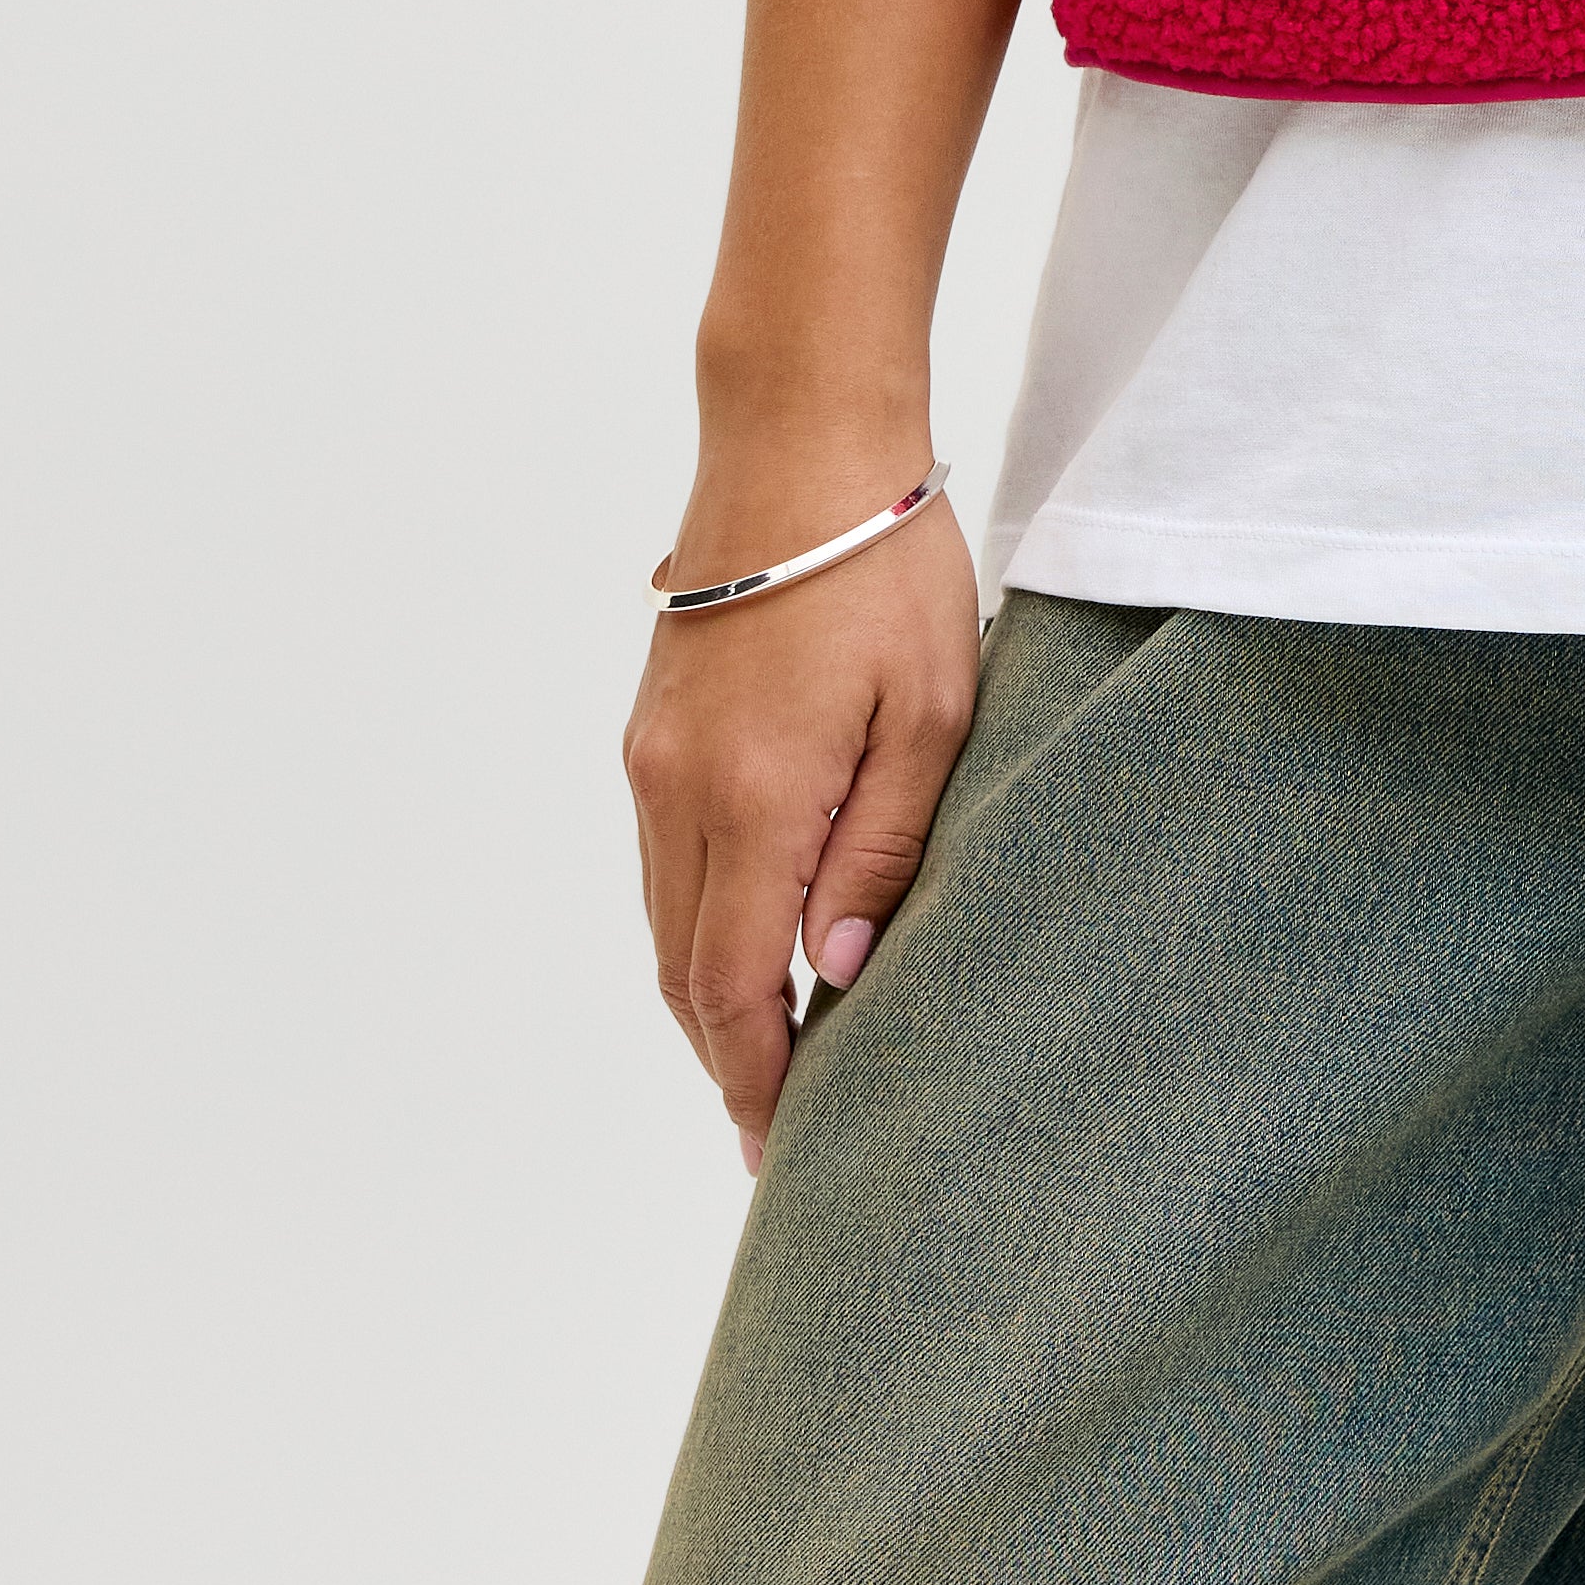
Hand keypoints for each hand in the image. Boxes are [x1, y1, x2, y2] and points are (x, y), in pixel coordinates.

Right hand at [623, 457, 980, 1168]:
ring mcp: (652, 756)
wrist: (801, 441)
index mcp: (752, 799)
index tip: (783, 1143)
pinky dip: (698, 917)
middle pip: (683, 969)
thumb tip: (831, 977)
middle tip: (778, 1125)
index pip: (730, 986)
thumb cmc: (888, 568)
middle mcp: (677, 790)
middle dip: (728, 1056)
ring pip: (665, 917)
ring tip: (771, 1049)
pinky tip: (750, 934)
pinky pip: (664, 856)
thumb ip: (878, 854)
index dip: (754, 1077)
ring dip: (709, 990)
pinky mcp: (652, 724)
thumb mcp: (932, 713)